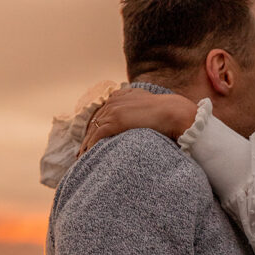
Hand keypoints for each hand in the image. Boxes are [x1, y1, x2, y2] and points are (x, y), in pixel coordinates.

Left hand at [79, 90, 197, 154]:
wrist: (172, 112)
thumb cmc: (166, 112)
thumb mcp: (148, 105)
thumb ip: (138, 108)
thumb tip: (139, 117)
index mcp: (120, 96)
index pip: (102, 113)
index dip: (95, 127)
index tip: (90, 139)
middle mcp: (113, 101)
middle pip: (95, 121)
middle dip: (88, 136)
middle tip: (82, 151)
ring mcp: (113, 111)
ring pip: (93, 129)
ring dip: (86, 144)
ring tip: (82, 157)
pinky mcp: (114, 121)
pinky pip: (97, 136)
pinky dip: (90, 146)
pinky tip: (87, 155)